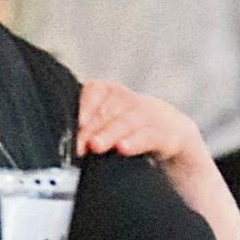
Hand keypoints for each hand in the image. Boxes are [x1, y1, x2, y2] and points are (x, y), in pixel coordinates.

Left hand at [75, 79, 204, 164]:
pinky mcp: (166, 134)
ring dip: (109, 134)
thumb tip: (67, 145)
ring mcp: (149, 115)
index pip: (96, 90)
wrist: (172, 134)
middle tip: (79, 144)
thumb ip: (87, 129)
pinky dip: (135, 142)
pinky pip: (149, 136)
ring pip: (126, 122)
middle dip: (91, 129)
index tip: (77, 122)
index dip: (85, 105)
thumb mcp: (108, 123)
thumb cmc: (127, 129)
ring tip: (96, 146)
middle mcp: (129, 101)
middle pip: (107, 111)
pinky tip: (123, 148)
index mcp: (111, 93)